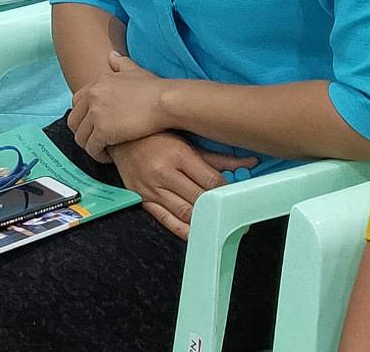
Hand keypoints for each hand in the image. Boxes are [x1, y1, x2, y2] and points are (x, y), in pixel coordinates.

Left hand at [68, 52, 169, 159]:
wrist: (165, 101)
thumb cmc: (154, 89)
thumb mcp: (135, 70)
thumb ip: (120, 64)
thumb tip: (112, 55)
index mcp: (97, 82)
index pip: (76, 101)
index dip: (84, 116)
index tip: (95, 125)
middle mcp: (92, 96)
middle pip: (74, 121)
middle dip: (83, 132)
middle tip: (98, 140)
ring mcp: (95, 113)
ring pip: (81, 137)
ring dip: (91, 146)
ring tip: (104, 150)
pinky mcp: (102, 130)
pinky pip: (91, 148)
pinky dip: (99, 155)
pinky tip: (110, 156)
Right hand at [109, 132, 257, 240]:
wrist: (121, 140)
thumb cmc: (156, 137)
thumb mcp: (187, 141)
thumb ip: (217, 157)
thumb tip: (249, 162)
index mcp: (178, 154)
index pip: (210, 179)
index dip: (227, 190)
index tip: (237, 196)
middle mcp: (164, 173)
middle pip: (199, 197)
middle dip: (218, 207)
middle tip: (234, 214)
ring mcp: (152, 189)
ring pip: (184, 211)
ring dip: (203, 220)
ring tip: (219, 225)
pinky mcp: (142, 200)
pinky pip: (165, 220)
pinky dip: (182, 229)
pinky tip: (195, 233)